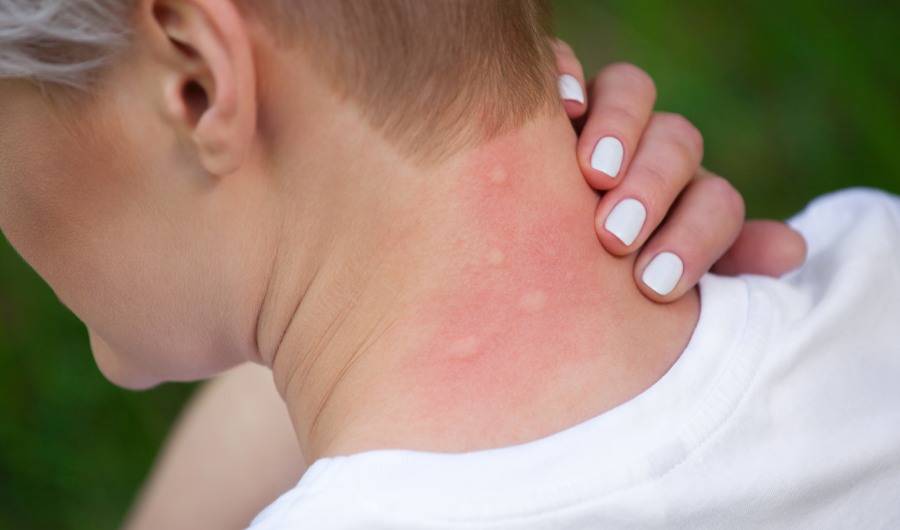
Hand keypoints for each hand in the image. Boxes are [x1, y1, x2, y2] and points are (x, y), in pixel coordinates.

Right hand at [553, 42, 805, 300]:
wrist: (521, 273)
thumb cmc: (596, 286)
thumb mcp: (655, 291)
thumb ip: (718, 272)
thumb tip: (790, 249)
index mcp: (682, 203)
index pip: (714, 202)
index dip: (697, 237)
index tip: (657, 284)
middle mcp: (648, 152)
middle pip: (676, 142)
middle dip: (654, 187)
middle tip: (616, 236)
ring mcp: (598, 119)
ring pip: (630, 91)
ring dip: (620, 128)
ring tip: (594, 173)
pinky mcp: (548, 100)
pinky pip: (563, 63)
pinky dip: (566, 73)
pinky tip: (563, 106)